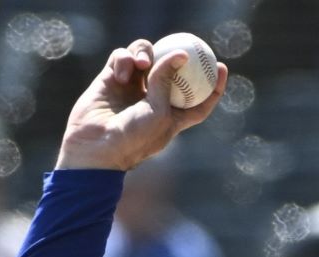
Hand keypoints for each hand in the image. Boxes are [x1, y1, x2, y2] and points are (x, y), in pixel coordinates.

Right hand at [56, 38, 228, 171]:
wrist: (96, 147)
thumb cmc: (133, 137)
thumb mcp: (160, 111)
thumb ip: (167, 81)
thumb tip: (181, 54)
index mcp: (171, 115)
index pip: (198, 100)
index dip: (213, 85)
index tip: (222, 68)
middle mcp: (152, 100)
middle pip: (170, 71)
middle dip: (177, 57)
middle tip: (186, 47)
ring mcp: (131, 88)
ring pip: (145, 57)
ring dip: (145, 53)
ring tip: (142, 63)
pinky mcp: (110, 79)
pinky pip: (122, 57)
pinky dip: (124, 59)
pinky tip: (122, 74)